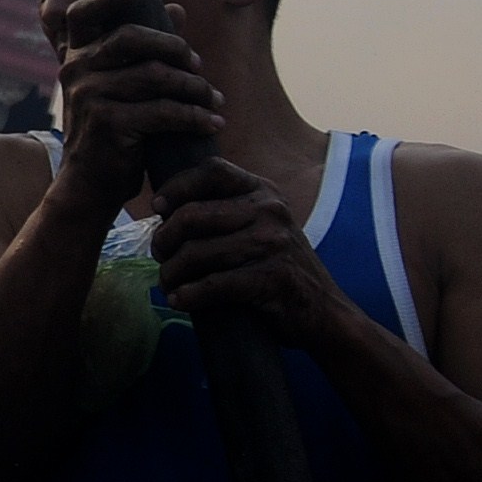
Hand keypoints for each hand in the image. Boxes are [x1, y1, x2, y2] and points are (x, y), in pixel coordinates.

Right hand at [46, 0, 220, 214]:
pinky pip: (163, 110)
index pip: (83, 15)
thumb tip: (176, 8)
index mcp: (76, 57)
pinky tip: (213, 123)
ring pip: (155, 76)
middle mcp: (76, 70)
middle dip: (174, 47)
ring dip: (195, 88)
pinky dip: (195, 117)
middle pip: (131, 38)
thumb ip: (146, 49)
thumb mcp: (123, 87)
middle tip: (199, 65)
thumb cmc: (112, 131)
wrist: (90, 184)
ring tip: (214, 101)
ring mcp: (89, 96)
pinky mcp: (108, 123)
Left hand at [152, 159, 352, 346]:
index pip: (212, 170)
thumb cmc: (278, 267)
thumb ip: (224, 211)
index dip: (177, 186)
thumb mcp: (260, 225)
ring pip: (195, 253)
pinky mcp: (272, 277)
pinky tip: (180, 300)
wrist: (324, 311)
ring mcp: (273, 243)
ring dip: (171, 273)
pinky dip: (188, 295)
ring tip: (168, 283)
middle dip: (164, 239)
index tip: (157, 207)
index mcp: (263, 191)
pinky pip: (213, 284)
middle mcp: (270, 210)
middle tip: (160, 256)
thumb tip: (164, 209)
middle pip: (191, 215)